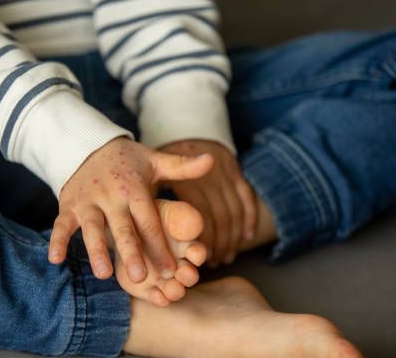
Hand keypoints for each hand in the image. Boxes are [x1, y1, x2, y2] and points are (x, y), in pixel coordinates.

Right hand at [48, 137, 213, 282]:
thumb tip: (212, 160)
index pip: (149, 219)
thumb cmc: (128, 161)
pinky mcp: (69, 205)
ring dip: (97, 250)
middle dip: (131, 252)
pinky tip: (56, 260)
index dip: (160, 244)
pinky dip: (57, 240)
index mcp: (135, 188)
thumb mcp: (154, 161)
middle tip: (141, 277)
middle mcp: (111, 195)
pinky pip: (62, 224)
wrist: (89, 145)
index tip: (171, 268)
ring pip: (92, 228)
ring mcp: (88, 201)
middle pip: (123, 227)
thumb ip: (182, 166)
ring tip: (104, 273)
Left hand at [158, 139, 256, 265]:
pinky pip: (247, 196)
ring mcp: (225, 172)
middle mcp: (209, 177)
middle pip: (219, 217)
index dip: (201, 239)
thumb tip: (146, 234)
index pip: (198, 217)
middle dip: (218, 243)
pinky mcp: (236, 171)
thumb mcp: (152, 177)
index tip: (197, 258)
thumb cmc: (161, 161)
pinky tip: (247, 237)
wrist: (184, 131)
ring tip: (226, 257)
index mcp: (187, 181)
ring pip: (234, 210)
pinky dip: (249, 217)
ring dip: (233, 236)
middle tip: (212, 263)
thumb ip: (153, 201)